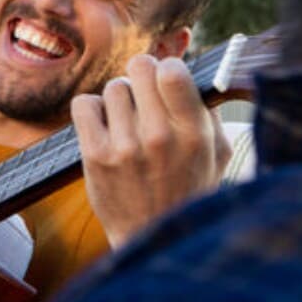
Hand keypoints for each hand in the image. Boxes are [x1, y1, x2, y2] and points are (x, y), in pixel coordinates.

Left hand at [72, 54, 231, 248]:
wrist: (152, 235)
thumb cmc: (188, 190)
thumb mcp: (216, 155)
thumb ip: (209, 113)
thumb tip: (192, 73)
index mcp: (194, 134)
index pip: (173, 71)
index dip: (167, 66)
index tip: (166, 79)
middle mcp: (160, 137)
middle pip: (140, 68)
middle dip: (143, 76)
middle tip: (145, 96)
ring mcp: (125, 147)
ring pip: (114, 87)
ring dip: (120, 98)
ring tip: (128, 120)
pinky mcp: (95, 156)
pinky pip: (84, 104)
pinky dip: (93, 109)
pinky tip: (105, 125)